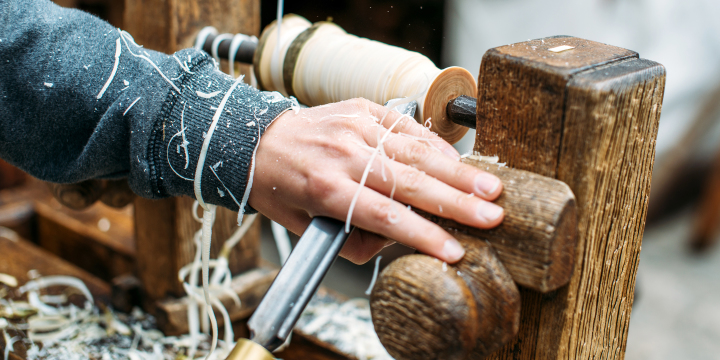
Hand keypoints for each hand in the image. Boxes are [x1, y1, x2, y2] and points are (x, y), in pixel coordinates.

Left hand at [248, 98, 503, 263]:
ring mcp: (356, 127)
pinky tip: (458, 160)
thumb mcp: (307, 227)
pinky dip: (435, 144)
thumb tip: (400, 239)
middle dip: (456, 201)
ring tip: (490, 187)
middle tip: (494, 215)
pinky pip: (407, 126)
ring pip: (415, 151)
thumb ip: (355, 239)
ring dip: (457, 170)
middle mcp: (344, 155)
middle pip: (409, 181)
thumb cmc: (282, 189)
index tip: (455, 251)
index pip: (385, 215)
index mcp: (327, 189)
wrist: (257, 141)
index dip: (423, 234)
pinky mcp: (363, 109)